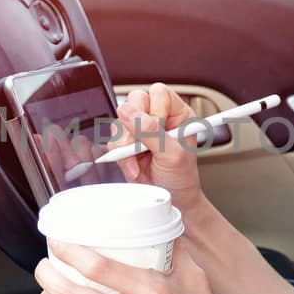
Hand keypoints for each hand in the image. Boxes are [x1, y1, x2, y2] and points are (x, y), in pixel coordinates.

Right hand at [114, 83, 205, 212]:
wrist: (172, 200)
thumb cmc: (181, 178)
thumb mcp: (172, 155)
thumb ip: (152, 132)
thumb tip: (130, 113)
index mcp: (177, 114)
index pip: (158, 93)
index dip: (154, 110)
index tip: (157, 130)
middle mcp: (158, 117)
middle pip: (135, 101)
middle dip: (133, 127)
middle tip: (141, 146)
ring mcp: (140, 129)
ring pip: (120, 120)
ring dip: (125, 144)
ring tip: (138, 161)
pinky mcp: (126, 142)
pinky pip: (112, 137)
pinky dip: (119, 154)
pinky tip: (133, 165)